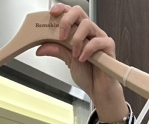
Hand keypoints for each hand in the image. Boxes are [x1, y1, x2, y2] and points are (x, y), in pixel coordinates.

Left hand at [35, 4, 127, 123]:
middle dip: (66, 21)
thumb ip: (56, 50)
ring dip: (76, 39)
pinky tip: (83, 59)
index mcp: (78, 32)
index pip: (70, 13)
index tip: (52, 14)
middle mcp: (89, 32)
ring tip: (74, 55)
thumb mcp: (67, 61)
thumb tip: (40, 48)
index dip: (61, 9)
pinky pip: (97, 41)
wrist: (98, 90)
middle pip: (78, 12)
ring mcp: (99, 37)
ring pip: (87, 24)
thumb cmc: (87, 74)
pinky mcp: (108, 46)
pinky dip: (87, 50)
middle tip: (61, 37)